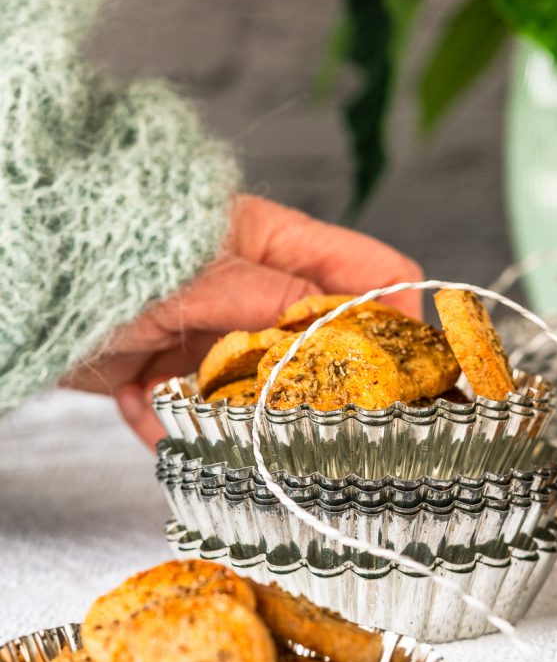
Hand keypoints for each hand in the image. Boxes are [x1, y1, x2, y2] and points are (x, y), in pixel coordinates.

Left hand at [63, 194, 422, 446]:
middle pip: (322, 344)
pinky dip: (173, 420)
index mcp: (273, 241)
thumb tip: (341, 319)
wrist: (19, 287)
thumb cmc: (98, 252)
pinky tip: (144, 408)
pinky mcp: (178, 371)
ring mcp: (218, 331)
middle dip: (312, 384)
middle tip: (301, 415)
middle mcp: (255, 288)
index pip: (370, 270)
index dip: (401, 317)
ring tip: (194, 407)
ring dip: (232, 412)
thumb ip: (267, 295)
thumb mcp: (191, 273)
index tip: (413, 374)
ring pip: (260, 390)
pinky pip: (199, 412)